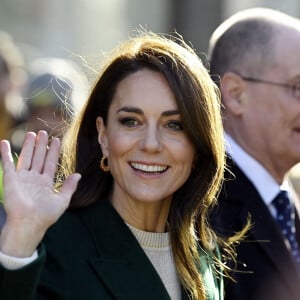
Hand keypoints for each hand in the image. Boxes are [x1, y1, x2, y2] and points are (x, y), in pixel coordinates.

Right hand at [0, 131, 80, 256]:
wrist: (29, 224)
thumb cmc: (46, 215)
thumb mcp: (62, 200)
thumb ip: (69, 187)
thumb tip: (78, 174)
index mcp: (46, 182)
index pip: (50, 163)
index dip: (53, 151)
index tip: (56, 140)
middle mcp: (34, 178)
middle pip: (38, 157)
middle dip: (41, 145)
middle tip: (43, 132)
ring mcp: (22, 178)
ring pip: (26, 158)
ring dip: (28, 146)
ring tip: (31, 134)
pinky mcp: (10, 180)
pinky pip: (7, 164)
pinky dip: (5, 153)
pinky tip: (4, 142)